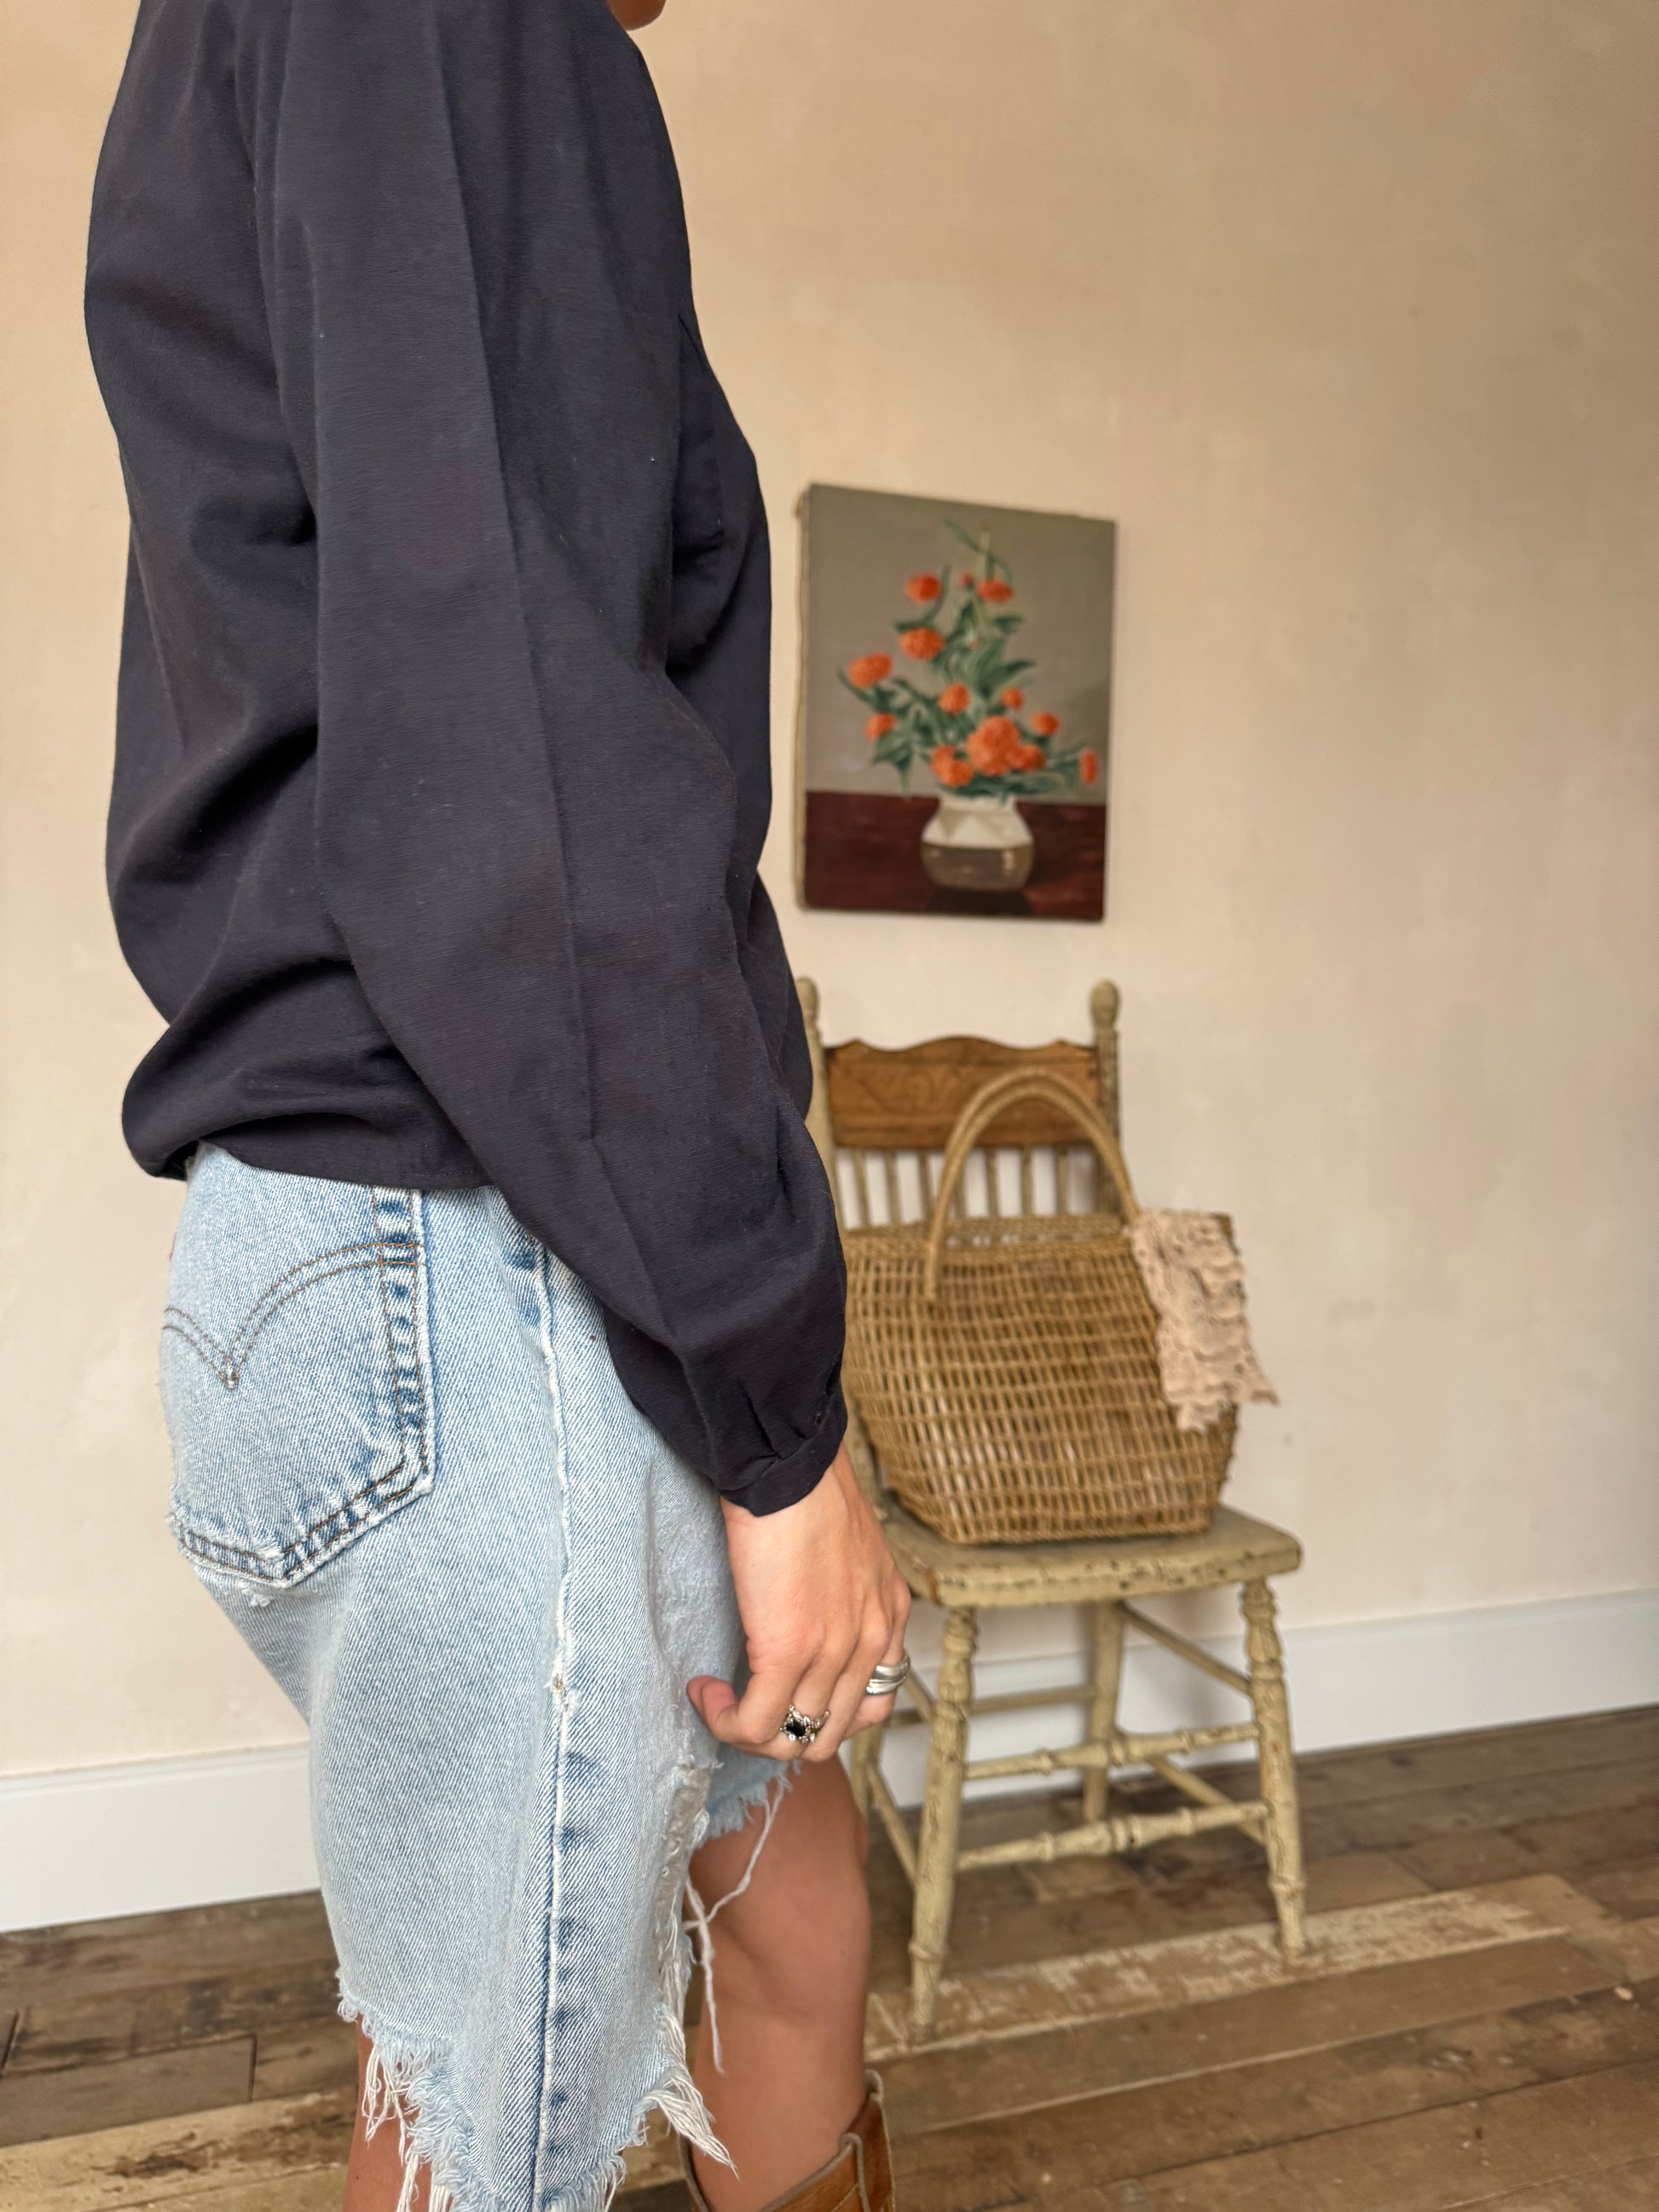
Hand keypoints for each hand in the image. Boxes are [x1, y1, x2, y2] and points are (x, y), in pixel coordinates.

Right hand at [687, 1445, 910, 1762]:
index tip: (789, 1695)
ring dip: (748, 1730)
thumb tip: (807, 1610)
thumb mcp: (851, 1548)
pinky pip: (755, 1723)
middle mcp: (872, 1641)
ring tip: (719, 1699)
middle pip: (832, 1733)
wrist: (789, 1465)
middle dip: (785, 1731)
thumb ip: (844, 1588)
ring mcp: (834, 1652)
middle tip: (747, 1703)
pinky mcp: (788, 1653)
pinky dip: (725, 1720)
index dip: (826, 1715)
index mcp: (890, 1614)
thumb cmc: (808, 1488)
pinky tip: (705, 1690)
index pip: (875, 1703)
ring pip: (794, 1738)